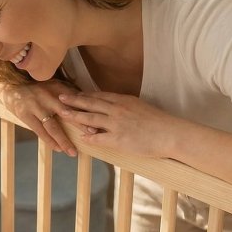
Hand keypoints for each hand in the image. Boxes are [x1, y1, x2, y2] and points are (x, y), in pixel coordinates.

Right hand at [0, 80, 87, 156]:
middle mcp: (47, 96)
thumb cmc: (37, 89)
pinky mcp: (25, 115)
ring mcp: (36, 106)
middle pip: (66, 111)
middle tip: (92, 133)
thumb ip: (69, 93)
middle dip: (79, 123)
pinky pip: (40, 131)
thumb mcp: (53, 86)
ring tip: (72, 152)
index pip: (75, 99)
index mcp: (57, 88)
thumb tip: (88, 102)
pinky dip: (49, 141)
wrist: (11, 86)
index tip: (97, 119)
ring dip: (63, 140)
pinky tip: (58, 149)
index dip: (86, 109)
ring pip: (52, 126)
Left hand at [57, 91, 179, 157]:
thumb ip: (127, 107)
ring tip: (63, 114)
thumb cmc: (160, 123)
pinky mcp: (118, 139)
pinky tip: (80, 137)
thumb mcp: (142, 108)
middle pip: (91, 103)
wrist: (171, 133)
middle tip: (60, 97)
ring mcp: (117, 124)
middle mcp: (117, 109)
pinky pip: (99, 137)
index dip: (85, 94)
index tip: (74, 92)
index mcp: (124, 100)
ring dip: (75, 116)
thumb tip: (117, 109)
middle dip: (74, 100)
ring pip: (90, 118)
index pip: (99, 95)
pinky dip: (88, 137)